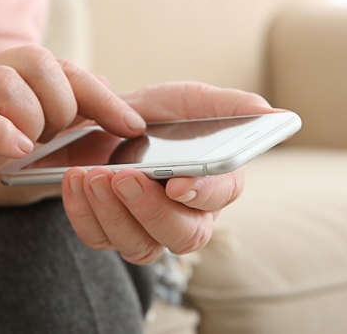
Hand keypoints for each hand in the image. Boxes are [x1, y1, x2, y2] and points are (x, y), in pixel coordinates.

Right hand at [0, 45, 145, 231]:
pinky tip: (15, 152)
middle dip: (64, 102)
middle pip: (36, 60)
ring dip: (33, 117)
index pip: (60, 68)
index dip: (102, 94)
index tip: (133, 124)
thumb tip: (105, 94)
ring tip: (29, 146)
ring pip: (4, 80)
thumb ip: (52, 116)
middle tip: (58, 137)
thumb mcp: (8, 133)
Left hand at [60, 82, 276, 263]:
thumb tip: (271, 112)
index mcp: (216, 182)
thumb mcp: (189, 100)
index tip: (177, 183)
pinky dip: (82, 212)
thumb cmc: (156, 114)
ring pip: (140, 246)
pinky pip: (98, 238)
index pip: (222, 196)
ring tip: (92, 174)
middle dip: (151, 209)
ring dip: (113, 212)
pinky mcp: (109, 233)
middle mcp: (187, 216)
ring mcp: (147, 230)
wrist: (102, 121)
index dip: (203, 192)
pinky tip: (74, 178)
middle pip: (183, 236)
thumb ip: (229, 106)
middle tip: (123, 176)